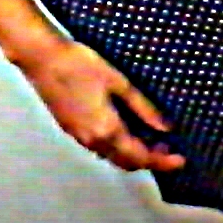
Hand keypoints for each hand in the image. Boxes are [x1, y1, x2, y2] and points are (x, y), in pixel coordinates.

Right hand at [15, 38, 187, 173]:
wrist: (43, 59)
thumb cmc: (81, 65)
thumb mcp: (118, 82)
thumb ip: (143, 108)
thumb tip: (164, 127)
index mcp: (108, 130)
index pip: (141, 156)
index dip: (163, 162)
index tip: (180, 160)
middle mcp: (93, 140)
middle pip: (126, 162)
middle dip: (148, 160)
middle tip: (166, 146)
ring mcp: (79, 136)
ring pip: (111, 156)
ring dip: (131, 154)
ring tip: (149, 138)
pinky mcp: (70, 129)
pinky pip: (98, 147)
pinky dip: (116, 147)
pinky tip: (123, 131)